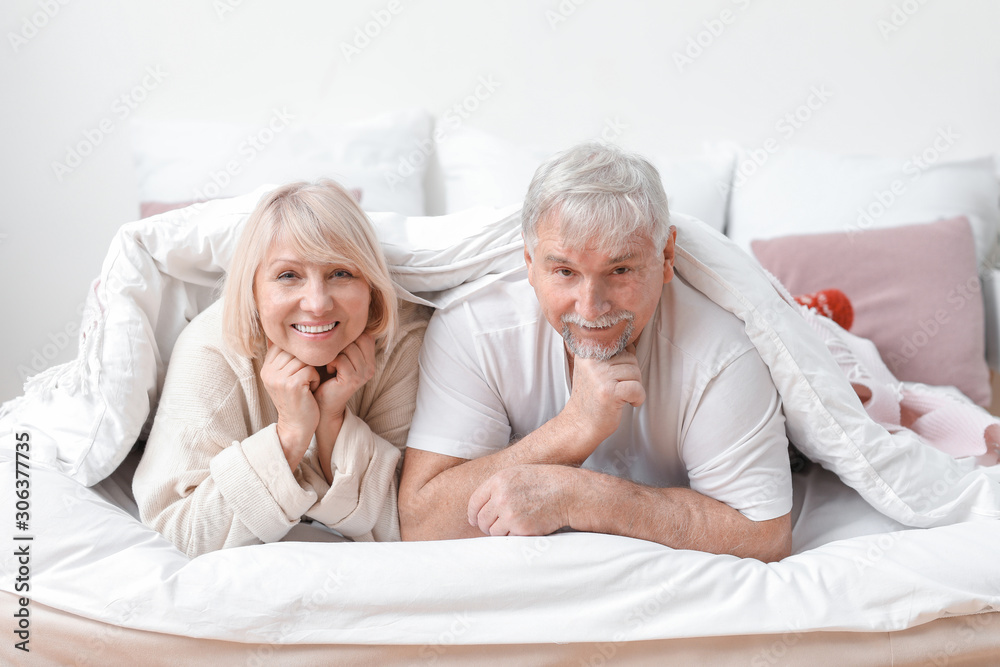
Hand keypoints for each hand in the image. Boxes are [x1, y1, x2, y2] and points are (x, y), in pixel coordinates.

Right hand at [260, 342, 320, 467]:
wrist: (297, 426)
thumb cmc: (298, 400)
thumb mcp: (287, 378)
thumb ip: (287, 359)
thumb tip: (294, 334)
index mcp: (266, 368)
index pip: (284, 345)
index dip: (299, 354)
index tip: (303, 368)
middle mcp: (269, 372)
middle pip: (295, 350)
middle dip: (307, 363)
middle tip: (307, 379)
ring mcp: (279, 378)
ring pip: (304, 359)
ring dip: (312, 371)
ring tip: (307, 384)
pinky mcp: (292, 385)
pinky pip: (310, 369)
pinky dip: (315, 379)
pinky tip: (310, 390)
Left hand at [314, 332, 376, 424]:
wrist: (322, 404)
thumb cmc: (326, 378)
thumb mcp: (339, 357)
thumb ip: (345, 342)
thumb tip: (342, 318)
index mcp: (370, 360)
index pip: (366, 334)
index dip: (350, 337)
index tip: (338, 350)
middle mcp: (370, 367)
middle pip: (359, 338)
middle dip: (342, 344)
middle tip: (333, 357)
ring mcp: (363, 374)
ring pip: (349, 348)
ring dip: (335, 354)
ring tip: (330, 365)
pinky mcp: (352, 380)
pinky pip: (341, 359)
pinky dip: (330, 362)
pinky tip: (329, 370)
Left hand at [467, 464, 573, 536]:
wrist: (567, 492)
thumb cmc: (542, 483)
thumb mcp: (516, 475)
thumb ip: (496, 488)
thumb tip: (475, 511)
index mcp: (498, 480)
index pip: (474, 502)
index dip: (473, 514)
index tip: (474, 520)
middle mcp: (501, 496)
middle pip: (481, 519)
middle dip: (486, 525)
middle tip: (496, 526)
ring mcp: (510, 513)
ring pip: (492, 531)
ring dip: (499, 532)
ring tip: (513, 525)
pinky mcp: (520, 528)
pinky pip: (506, 538)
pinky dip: (512, 536)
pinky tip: (522, 527)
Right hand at [559, 345, 645, 460]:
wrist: (580, 425)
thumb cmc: (592, 398)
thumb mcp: (594, 371)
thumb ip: (610, 356)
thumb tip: (632, 344)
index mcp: (587, 352)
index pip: (620, 346)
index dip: (625, 363)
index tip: (617, 378)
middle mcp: (591, 361)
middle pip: (631, 359)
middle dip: (631, 376)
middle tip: (619, 390)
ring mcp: (599, 376)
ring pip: (636, 372)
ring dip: (635, 388)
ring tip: (621, 396)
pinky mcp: (608, 391)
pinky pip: (637, 388)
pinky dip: (638, 398)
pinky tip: (628, 403)